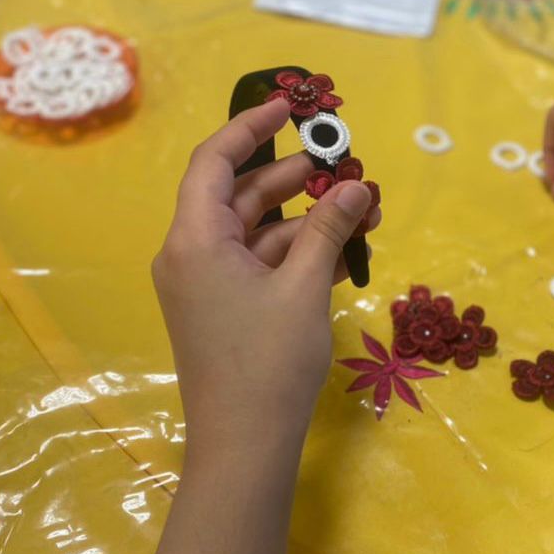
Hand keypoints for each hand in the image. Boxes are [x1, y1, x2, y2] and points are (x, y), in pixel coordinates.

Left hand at [152, 98, 378, 453]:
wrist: (244, 447)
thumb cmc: (268, 363)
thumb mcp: (304, 288)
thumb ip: (328, 228)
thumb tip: (357, 186)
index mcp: (195, 240)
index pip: (215, 161)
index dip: (250, 127)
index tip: (290, 107)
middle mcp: (192, 253)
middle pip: (243, 194)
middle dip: (296, 177)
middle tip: (345, 166)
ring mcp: (207, 282)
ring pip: (258, 229)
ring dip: (307, 218)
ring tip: (361, 211)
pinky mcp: (225, 305)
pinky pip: (261, 261)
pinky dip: (298, 251)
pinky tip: (343, 250)